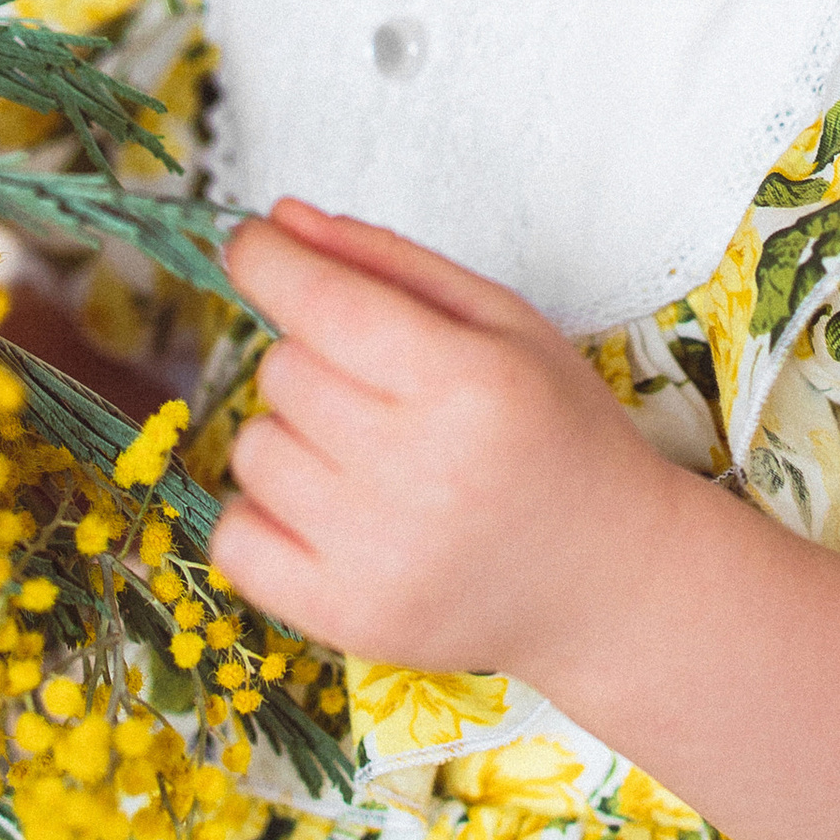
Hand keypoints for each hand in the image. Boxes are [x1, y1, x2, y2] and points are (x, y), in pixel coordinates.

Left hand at [211, 200, 679, 679]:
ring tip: (371, 458)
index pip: (322, 302)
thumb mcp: (502, 322)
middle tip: (382, 390)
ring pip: (251, 447)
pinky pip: (233, 538)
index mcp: (468, 384)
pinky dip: (264, 515)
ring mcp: (376, 556)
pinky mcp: (344, 619)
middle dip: (314, 359)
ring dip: (293, 438)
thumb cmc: (557, 436)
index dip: (267, 261)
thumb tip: (281, 220)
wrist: (606, 580)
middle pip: (281, 371)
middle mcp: (419, 473)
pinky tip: (331, 512)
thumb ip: (387, 261)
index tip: (254, 247)